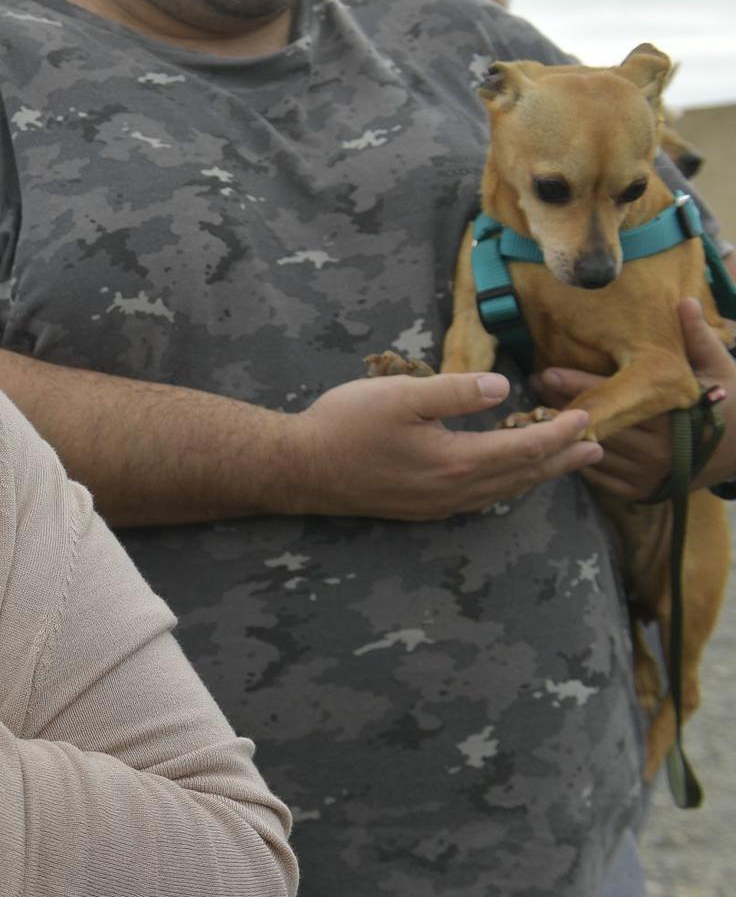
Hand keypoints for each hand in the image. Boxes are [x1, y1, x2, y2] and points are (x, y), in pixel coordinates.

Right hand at [288, 371, 601, 519]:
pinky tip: (504, 478)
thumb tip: (504, 388)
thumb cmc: (344, 425)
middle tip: (596, 449)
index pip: (524, 449)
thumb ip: (456, 392)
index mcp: (456, 462)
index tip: (587, 417)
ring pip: (502, 492)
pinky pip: (480, 499)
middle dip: (561, 461)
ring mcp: (436, 505)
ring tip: (561, 463)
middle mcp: (454, 492)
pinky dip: (506, 485)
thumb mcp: (401, 396)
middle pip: (522, 477)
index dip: (560, 434)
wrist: (299, 468)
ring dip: (536, 476)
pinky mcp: (419, 509)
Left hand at [532, 297, 735, 498]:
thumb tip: (684, 301)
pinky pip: (598, 476)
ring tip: (532, 413)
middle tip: (530, 390)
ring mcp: (648, 473)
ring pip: (592, 453)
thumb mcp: (720, 367)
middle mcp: (659, 449)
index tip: (545, 372)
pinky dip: (578, 459)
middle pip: (596, 426)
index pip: (614, 398)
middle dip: (559, 407)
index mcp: (674, 416)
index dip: (577, 384)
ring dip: (562, 435)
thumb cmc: (730, 400)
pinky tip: (557, 442)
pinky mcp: (641, 491)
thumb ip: (697, 338)